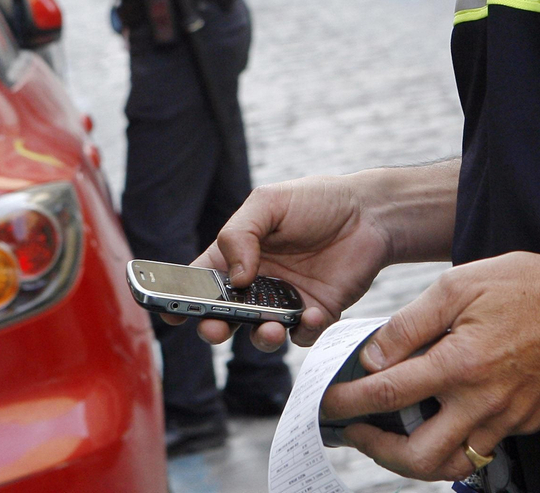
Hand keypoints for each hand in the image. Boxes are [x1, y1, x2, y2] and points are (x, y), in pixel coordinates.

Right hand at [170, 175, 396, 351]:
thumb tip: (236, 278)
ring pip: (260, 334)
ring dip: (260, 337)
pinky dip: (303, 331)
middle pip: (224, 316)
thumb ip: (241, 235)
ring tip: (270, 327)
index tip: (168, 312)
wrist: (371, 213)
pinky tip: (311, 314)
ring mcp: (285, 301)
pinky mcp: (316, 314)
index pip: (200, 280)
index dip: (180, 297)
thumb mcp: (268, 202)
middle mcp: (257, 282)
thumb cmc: (316, 201)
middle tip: (215, 329)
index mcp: (236, 254)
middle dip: (214, 327)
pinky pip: (301, 335)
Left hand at [321, 249, 539, 482]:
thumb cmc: (525, 285)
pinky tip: (435, 418)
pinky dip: (451, 442)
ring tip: (389, 436)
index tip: (329, 403)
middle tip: (355, 431)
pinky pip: (480, 447)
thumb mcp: (458, 286)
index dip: (350, 402)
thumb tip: (372, 355)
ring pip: (451, 464)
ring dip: (413, 459)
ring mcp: (507, 418)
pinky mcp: (526, 423)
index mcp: (460, 363)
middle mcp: (483, 401)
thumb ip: (409, 324)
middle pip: (418, 456)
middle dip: (376, 450)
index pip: (389, 394)